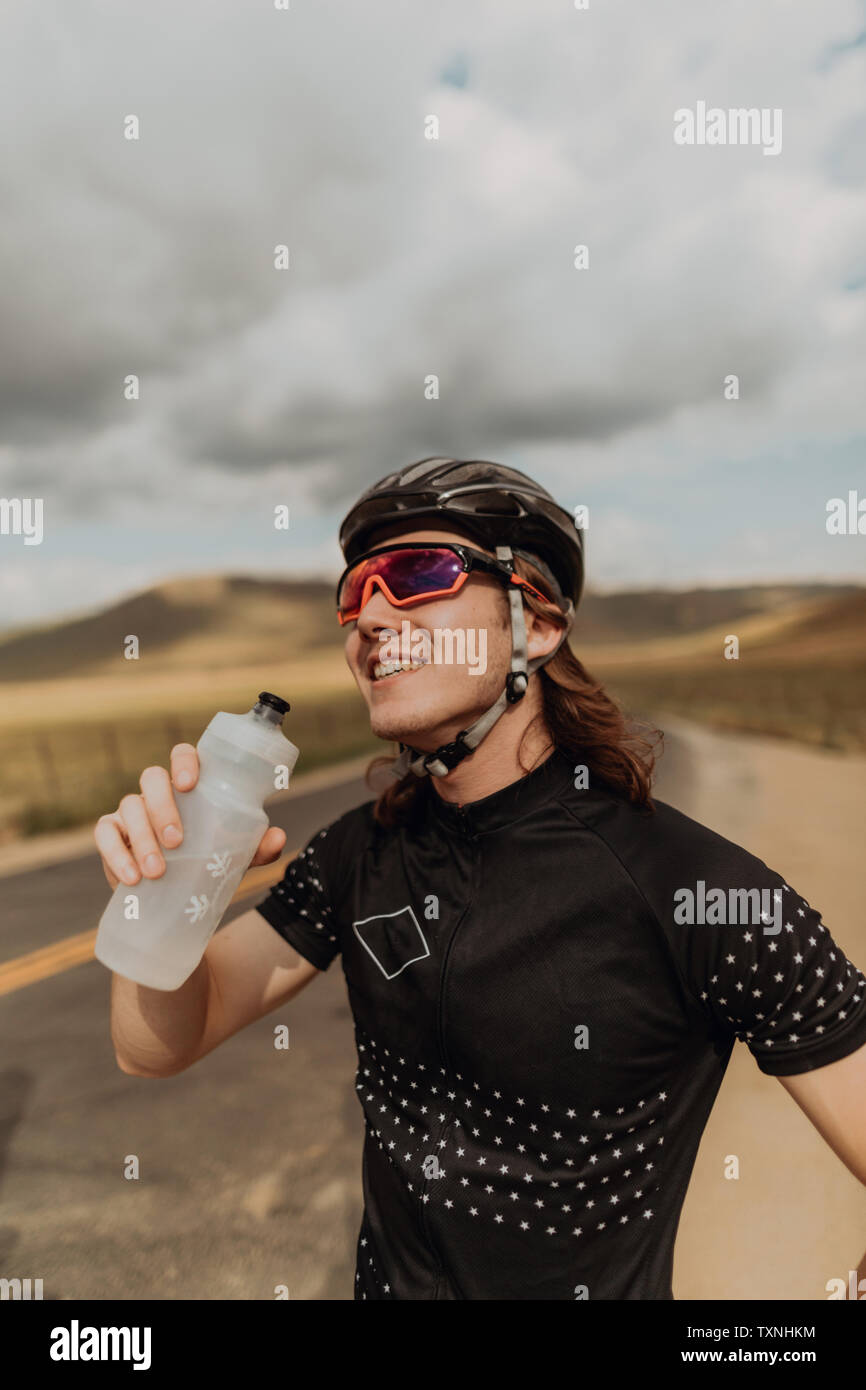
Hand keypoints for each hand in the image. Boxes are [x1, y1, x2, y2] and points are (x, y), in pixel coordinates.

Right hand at [93, 742, 286, 891]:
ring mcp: (131, 811)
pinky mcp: (112, 834)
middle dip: (162, 806)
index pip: (183, 755)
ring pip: (129, 806)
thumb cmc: (208, 861)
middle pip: (152, 778)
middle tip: (177, 841)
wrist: (178, 896)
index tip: (190, 784)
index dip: (184, 761)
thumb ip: (256, 846)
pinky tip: (132, 877)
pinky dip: (115, 855)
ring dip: (142, 838)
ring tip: (158, 871)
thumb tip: (278, 837)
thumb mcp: (235, 856)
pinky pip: (104, 834)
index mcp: (188, 786)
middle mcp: (157, 792)